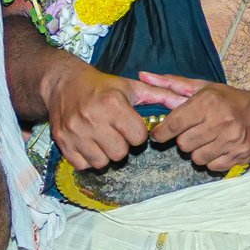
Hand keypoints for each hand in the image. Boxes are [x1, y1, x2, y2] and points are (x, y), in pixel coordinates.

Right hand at [43, 62, 185, 169]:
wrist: (64, 83)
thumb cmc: (103, 86)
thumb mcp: (132, 87)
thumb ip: (161, 95)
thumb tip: (186, 102)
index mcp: (112, 104)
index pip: (138, 137)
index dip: (137, 133)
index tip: (130, 125)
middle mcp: (92, 118)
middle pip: (120, 153)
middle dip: (122, 145)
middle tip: (116, 133)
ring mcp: (75, 132)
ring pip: (102, 162)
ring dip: (106, 154)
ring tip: (103, 138)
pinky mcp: (62, 142)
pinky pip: (83, 165)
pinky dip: (89, 158)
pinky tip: (90, 143)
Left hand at [141, 72, 249, 170]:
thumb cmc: (231, 100)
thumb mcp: (204, 88)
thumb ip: (173, 85)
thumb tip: (144, 76)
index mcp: (208, 102)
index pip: (174, 124)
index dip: (162, 132)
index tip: (159, 135)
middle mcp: (220, 120)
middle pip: (183, 144)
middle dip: (185, 140)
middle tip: (195, 132)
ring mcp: (231, 140)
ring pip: (196, 157)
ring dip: (198, 151)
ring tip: (209, 139)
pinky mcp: (239, 155)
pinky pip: (212, 166)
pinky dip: (212, 159)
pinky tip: (220, 147)